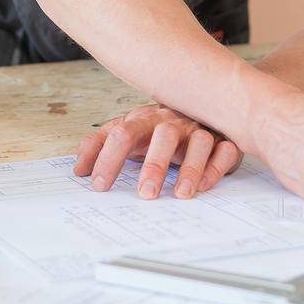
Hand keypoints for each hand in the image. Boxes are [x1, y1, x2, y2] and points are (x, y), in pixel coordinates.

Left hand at [73, 104, 242, 199]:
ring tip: (181, 194)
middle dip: (154, 165)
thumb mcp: (126, 133)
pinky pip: (225, 150)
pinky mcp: (224, 140)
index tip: (99, 185)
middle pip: (163, 135)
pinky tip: (205, 186)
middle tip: (145, 194)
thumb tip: (78, 169)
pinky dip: (216, 167)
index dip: (109, 158)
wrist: (198, 108)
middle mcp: (173, 121)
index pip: (123, 134)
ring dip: (191, 168)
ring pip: (199, 141)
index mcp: (145, 119)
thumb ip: (100, 146)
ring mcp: (200, 128)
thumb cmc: (157, 130)